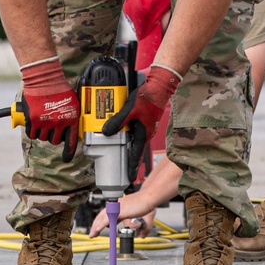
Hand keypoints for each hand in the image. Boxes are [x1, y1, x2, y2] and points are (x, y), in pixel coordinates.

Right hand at [19, 57, 80, 161]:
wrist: (45, 79)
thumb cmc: (59, 88)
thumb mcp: (72, 102)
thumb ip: (72, 116)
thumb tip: (71, 129)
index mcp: (71, 119)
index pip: (71, 141)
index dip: (69, 152)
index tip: (67, 158)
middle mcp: (59, 122)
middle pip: (55, 140)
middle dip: (52, 135)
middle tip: (50, 125)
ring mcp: (46, 122)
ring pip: (43, 137)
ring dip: (42, 132)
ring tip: (42, 119)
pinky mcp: (33, 120)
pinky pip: (32, 133)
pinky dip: (32, 129)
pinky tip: (34, 121)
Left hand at [89, 204, 154, 236]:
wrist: (149, 197)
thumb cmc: (142, 203)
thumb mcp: (130, 212)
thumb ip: (123, 217)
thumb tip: (120, 224)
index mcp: (116, 205)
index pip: (104, 214)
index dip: (99, 222)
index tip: (96, 229)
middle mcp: (115, 205)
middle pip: (101, 216)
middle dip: (95, 225)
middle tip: (92, 234)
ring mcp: (117, 208)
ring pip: (103, 218)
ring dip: (96, 227)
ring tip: (93, 234)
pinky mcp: (121, 211)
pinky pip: (109, 219)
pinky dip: (102, 225)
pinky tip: (98, 229)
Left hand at [102, 64, 180, 182]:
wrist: (159, 86)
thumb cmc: (148, 98)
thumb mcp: (130, 111)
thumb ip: (118, 122)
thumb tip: (106, 132)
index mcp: (143, 135)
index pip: (135, 156)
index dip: (130, 168)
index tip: (128, 178)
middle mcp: (145, 133)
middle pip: (132, 149)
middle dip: (125, 157)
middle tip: (117, 165)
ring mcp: (145, 126)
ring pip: (131, 139)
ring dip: (124, 143)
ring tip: (114, 148)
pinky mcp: (143, 119)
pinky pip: (133, 129)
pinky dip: (125, 131)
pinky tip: (119, 128)